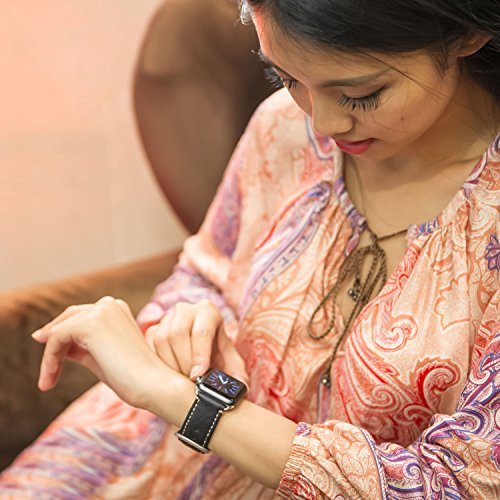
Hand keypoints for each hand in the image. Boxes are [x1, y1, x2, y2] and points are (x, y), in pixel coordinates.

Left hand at [32, 296, 175, 408]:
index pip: (80, 316)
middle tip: (44, 370)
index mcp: (117, 309)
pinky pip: (56, 339)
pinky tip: (49, 380)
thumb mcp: (101, 356)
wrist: (151, 384)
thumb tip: (52, 341)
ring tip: (47, 382)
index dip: (61, 334)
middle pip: (68, 318)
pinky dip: (50, 360)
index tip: (50, 360)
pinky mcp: (91, 323)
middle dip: (52, 341)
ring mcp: (101, 311)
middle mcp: (109, 304)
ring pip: (59, 329)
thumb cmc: (131, 376)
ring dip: (50, 357)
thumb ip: (81, 346)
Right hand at [145, 300, 247, 383]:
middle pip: (178, 334)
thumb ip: (237, 374)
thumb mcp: (230, 362)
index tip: (197, 377)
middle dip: (183, 362)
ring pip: (161, 339)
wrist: (200, 350)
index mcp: (208, 311)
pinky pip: (150, 345)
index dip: (199, 356)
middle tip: (188, 383)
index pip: (201, 332)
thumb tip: (241, 387)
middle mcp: (186, 309)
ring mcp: (167, 317)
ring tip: (179, 380)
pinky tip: (167, 375)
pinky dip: (157, 363)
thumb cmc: (217, 354)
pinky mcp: (153, 328)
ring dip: (169, 364)